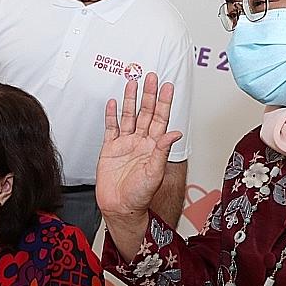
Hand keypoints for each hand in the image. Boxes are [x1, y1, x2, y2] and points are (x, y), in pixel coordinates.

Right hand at [98, 73, 182, 222]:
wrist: (120, 208)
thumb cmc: (139, 196)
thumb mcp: (155, 173)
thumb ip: (163, 151)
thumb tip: (174, 133)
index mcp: (153, 147)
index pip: (161, 119)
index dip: (164, 102)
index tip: (167, 86)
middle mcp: (140, 143)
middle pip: (146, 112)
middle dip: (149, 94)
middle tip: (151, 77)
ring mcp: (125, 144)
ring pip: (129, 116)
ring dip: (130, 100)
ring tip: (132, 83)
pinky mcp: (110, 149)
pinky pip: (111, 128)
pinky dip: (111, 115)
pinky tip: (112, 103)